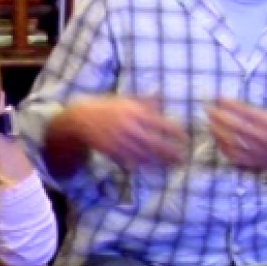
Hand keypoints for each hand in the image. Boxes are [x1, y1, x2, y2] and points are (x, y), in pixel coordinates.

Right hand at [64, 96, 187, 169]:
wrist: (81, 119)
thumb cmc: (107, 108)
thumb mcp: (125, 100)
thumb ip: (145, 101)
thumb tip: (163, 96)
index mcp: (134, 112)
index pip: (160, 123)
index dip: (174, 132)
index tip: (185, 138)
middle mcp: (129, 127)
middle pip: (155, 142)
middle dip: (171, 151)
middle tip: (184, 158)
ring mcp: (121, 141)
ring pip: (145, 155)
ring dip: (161, 162)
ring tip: (174, 166)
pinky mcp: (113, 151)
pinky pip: (132, 161)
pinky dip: (145, 166)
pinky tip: (156, 170)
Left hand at [206, 82, 266, 172]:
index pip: (246, 112)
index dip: (230, 104)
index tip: (218, 98)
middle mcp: (263, 137)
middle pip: (235, 127)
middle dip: (219, 117)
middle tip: (207, 109)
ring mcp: (259, 152)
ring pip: (233, 143)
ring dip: (218, 133)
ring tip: (208, 124)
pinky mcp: (256, 163)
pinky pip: (236, 158)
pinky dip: (225, 150)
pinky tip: (218, 141)